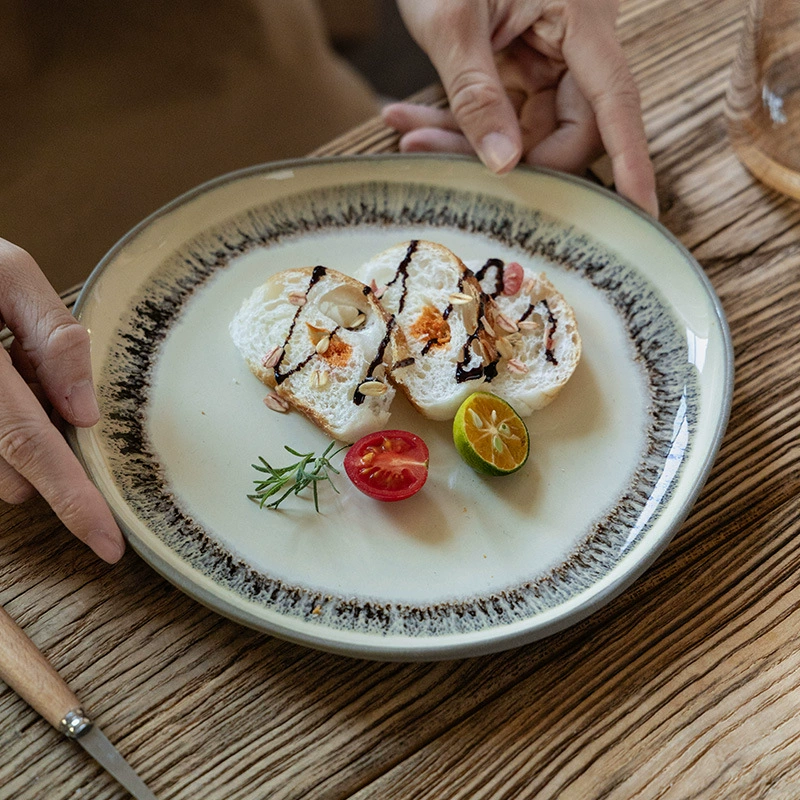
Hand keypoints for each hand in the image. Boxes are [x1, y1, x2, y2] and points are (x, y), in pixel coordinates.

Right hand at [0, 239, 123, 562]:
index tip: (108, 546)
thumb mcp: (6, 273)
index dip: (72, 500)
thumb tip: (84, 413)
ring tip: (6, 369)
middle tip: (33, 380)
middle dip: (46, 449)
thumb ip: (51, 336)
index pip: (29, 444)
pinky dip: (3, 418)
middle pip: (14, 462)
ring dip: (18, 428)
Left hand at [391, 0, 657, 216]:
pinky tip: (413, 124)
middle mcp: (575, 41)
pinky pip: (503, 113)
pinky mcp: (523, 63)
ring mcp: (549, 54)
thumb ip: (476, 94)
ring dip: (464, 141)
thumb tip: (504, 165)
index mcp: (581, 17)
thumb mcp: (452, 20)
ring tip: (407, 135)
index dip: (632, 160)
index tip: (641, 210)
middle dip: (501, 157)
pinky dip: (460, 123)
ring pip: (526, 128)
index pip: (616, 102)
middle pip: (565, 128)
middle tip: (428, 153)